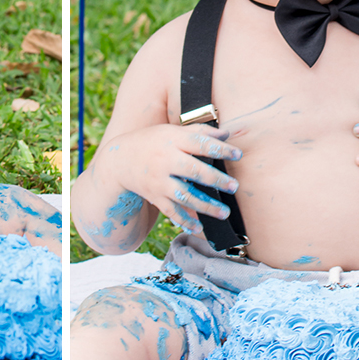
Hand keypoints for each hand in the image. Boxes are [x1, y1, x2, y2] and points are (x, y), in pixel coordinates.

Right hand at [106, 124, 241, 234]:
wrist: (120, 160)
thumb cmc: (153, 142)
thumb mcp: (172, 131)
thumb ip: (199, 132)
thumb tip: (227, 134)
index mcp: (172, 141)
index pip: (200, 144)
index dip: (220, 149)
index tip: (237, 154)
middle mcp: (165, 161)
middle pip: (194, 171)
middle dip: (216, 180)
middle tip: (235, 186)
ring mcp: (159, 181)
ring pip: (185, 195)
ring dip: (206, 206)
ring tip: (224, 213)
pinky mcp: (155, 196)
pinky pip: (171, 211)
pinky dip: (184, 221)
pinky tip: (199, 227)